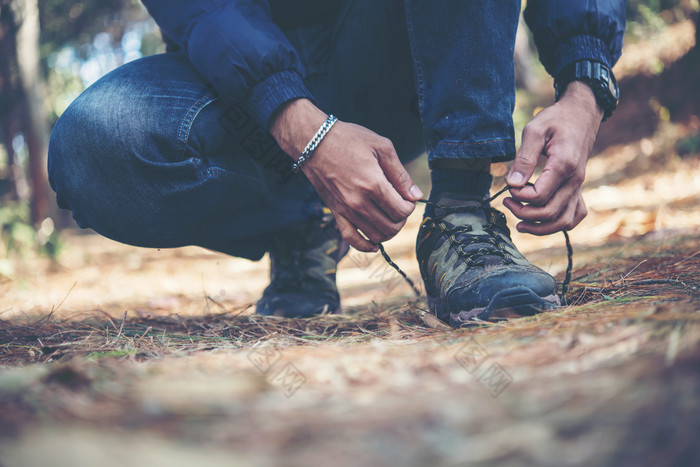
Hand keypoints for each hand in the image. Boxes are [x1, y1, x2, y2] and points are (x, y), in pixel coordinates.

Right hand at [270, 99, 422, 251]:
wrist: (314, 142)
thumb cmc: (348, 139)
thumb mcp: (382, 147)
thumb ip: (400, 174)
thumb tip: (415, 195)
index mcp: (373, 184)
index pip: (402, 211)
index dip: (409, 206)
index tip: (407, 197)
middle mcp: (359, 202)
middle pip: (391, 226)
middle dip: (401, 219)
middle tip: (399, 205)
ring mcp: (346, 210)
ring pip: (375, 235)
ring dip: (387, 230)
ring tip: (388, 216)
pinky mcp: (336, 212)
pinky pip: (351, 239)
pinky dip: (365, 245)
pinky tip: (375, 243)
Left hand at [503, 82, 603, 234]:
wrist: (581, 113)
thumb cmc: (556, 119)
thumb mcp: (534, 130)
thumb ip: (523, 158)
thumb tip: (512, 184)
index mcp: (564, 166)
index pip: (538, 196)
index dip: (519, 196)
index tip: (508, 185)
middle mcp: (575, 180)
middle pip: (550, 213)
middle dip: (523, 213)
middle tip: (507, 201)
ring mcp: (579, 186)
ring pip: (564, 221)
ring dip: (540, 227)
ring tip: (520, 223)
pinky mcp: (579, 188)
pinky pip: (575, 216)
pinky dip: (559, 223)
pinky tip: (542, 220)